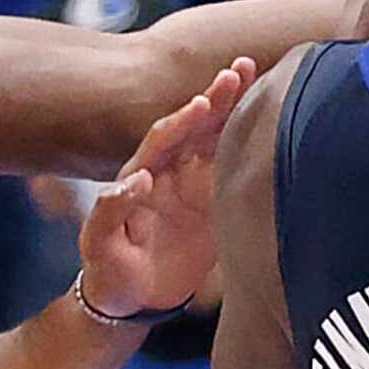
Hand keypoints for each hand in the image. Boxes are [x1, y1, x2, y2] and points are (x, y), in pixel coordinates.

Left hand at [77, 60, 245, 317]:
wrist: (134, 297)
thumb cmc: (109, 270)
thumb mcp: (98, 243)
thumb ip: (111, 210)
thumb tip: (137, 180)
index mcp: (140, 175)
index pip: (163, 141)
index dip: (182, 123)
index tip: (201, 106)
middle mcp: (169, 171)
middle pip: (195, 127)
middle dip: (215, 98)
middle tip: (236, 71)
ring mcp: (194, 183)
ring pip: (218, 137)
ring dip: (235, 108)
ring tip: (252, 74)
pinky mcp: (215, 200)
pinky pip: (235, 165)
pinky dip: (251, 140)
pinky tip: (270, 117)